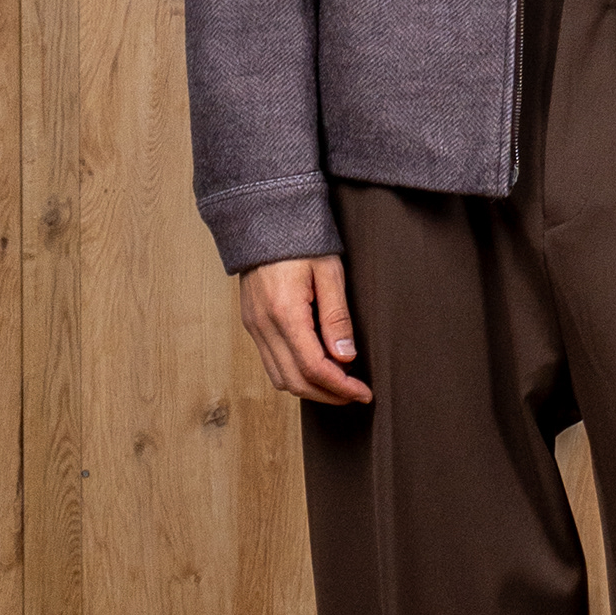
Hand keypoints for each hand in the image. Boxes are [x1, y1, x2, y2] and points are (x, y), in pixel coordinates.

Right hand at [240, 255, 371, 404]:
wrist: (264, 219)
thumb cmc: (301, 240)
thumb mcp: (329, 272)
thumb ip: (337, 317)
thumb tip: (345, 358)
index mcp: (284, 312)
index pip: (313, 367)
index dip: (340, 387)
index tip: (363, 393)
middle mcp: (263, 325)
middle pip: (295, 381)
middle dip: (328, 395)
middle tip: (355, 394)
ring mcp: (254, 326)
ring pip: (280, 378)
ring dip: (311, 388)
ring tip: (340, 383)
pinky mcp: (252, 324)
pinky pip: (271, 363)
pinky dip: (295, 374)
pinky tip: (318, 367)